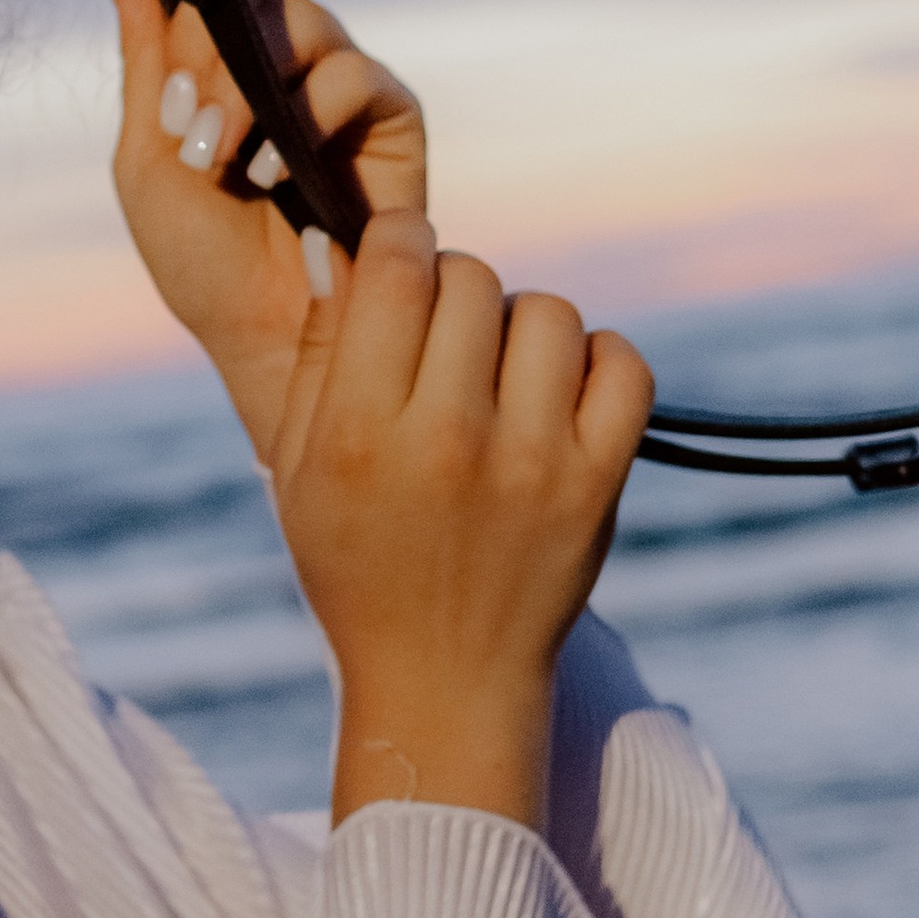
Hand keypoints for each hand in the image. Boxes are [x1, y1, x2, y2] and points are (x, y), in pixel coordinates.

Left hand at [107, 0, 424, 464]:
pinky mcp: (391, 122)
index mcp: (224, 66)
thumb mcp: (149, 158)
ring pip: (303, 18)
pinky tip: (281, 161)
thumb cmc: (205, 263)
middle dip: (210, 42)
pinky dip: (313, 105)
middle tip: (188, 113)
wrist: (268, 339)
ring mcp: (338, 87)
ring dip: (250, 79)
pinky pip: (358, 73)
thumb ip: (147, 63)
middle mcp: (284, 65)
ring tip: (224, 149)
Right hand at [270, 216, 654, 827]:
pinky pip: (622, 364)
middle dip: (454, 284)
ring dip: (520, 323)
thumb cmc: (355, 559)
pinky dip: (595, 359)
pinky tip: (558, 388)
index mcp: (361, 429)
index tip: (399, 256)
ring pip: (547, 313)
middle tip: (444, 329)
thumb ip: (318, 351)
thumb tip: (348, 244)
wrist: (443, 678)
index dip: (400, 239)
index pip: (397, 268)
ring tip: (499, 366)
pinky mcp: (597, 486)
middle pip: (472, 279)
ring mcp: (532, 463)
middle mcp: (448, 439)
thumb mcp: (296, 462)